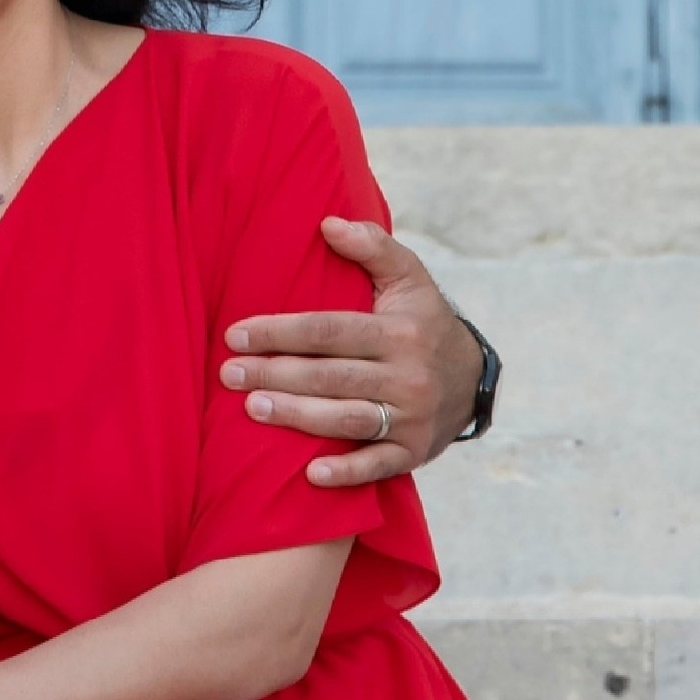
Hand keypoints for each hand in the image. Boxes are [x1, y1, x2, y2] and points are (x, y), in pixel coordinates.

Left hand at [220, 220, 483, 487]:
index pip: (328, 331)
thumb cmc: (423, 321)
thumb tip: (327, 223)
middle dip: (274, 374)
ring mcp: (411, 418)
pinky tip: (310, 475)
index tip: (235, 335)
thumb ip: (372, 246)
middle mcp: (407, 376)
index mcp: (400, 332)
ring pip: (346, 419)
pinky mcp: (413, 452)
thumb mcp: (409, 277)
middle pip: (329, 376)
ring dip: (296, 416)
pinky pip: (377, 466)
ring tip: (252, 408)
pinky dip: (346, 473)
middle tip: (228, 374)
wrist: (471, 379)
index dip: (279, 333)